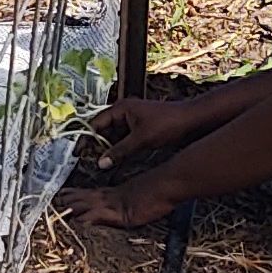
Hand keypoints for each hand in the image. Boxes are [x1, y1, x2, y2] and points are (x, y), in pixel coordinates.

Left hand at [51, 176, 175, 238]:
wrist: (169, 183)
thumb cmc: (161, 188)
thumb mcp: (144, 195)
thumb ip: (134, 199)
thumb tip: (128, 207)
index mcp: (117, 192)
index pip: (92, 193)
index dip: (77, 194)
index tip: (64, 194)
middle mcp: (112, 196)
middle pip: (85, 197)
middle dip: (70, 201)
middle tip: (53, 202)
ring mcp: (116, 204)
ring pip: (89, 205)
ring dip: (74, 209)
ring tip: (58, 212)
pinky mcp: (122, 213)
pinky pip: (101, 216)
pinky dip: (89, 220)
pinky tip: (79, 224)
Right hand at [87, 93, 201, 162]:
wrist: (192, 122)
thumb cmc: (169, 123)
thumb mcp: (141, 139)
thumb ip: (120, 151)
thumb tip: (101, 162)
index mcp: (121, 108)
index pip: (96, 123)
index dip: (86, 137)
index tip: (79, 151)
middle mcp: (125, 113)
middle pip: (103, 130)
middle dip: (96, 145)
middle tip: (88, 160)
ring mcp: (133, 122)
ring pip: (114, 137)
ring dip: (108, 150)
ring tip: (101, 164)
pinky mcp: (141, 131)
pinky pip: (124, 141)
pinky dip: (120, 150)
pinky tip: (116, 162)